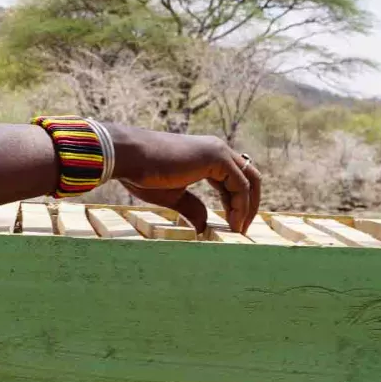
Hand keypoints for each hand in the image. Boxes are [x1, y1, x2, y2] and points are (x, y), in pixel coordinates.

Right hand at [109, 125, 261, 233]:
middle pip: (249, 177)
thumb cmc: (144, 174)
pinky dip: (241, 206)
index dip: (236, 204)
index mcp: (206, 156)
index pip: (233, 181)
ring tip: (240, 231)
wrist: (130, 158)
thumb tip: (203, 227)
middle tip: (244, 230)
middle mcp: (217, 149)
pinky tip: (234, 224)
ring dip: (248, 208)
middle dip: (250, 204)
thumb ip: (192, 207)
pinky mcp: (217, 157)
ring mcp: (219, 151)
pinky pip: (240, 185)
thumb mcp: (172, 196)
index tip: (234, 226)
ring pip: (249, 180)